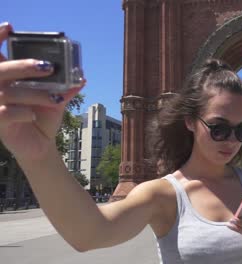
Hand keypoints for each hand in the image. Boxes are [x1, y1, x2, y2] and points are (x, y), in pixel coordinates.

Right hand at [0, 22, 84, 160]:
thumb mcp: (56, 100)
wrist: (41, 145)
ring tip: (55, 98)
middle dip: (24, 65)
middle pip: (1, 69)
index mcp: (9, 78)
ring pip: (8, 91)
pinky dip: (24, 112)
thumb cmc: (44, 118)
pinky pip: (6, 112)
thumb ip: (65, 87)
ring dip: (35, 93)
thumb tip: (81, 77)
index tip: (10, 28)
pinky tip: (34, 116)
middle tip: (47, 66)